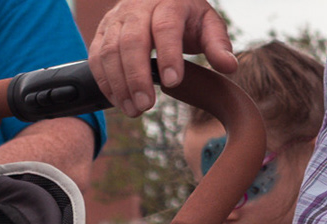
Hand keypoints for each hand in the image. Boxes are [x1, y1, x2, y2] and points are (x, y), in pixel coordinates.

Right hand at [90, 0, 236, 116]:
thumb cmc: (185, 17)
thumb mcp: (207, 24)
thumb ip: (217, 45)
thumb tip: (229, 67)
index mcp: (169, 1)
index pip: (165, 27)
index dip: (168, 55)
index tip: (173, 83)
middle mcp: (138, 7)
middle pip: (132, 42)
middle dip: (137, 77)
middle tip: (146, 106)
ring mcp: (116, 19)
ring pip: (110, 52)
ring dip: (119, 85)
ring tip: (133, 110)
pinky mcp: (101, 32)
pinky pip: (96, 58)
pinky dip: (105, 83)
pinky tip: (118, 101)